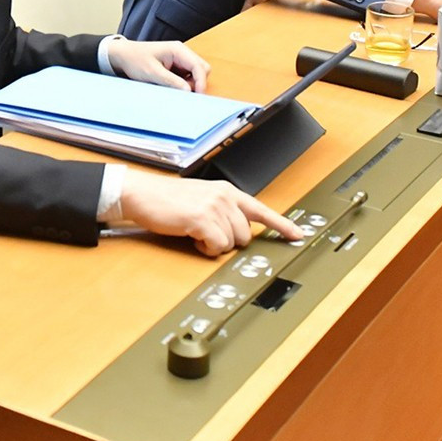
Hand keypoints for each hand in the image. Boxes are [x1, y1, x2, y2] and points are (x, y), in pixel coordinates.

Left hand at [106, 38, 208, 92]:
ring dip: (189, 84)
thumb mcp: (152, 72)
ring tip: (171, 88)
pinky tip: (170, 86)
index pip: (199, 66)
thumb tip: (189, 91)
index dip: (201, 82)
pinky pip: (187, 77)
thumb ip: (171, 81)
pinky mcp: (176, 67)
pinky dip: (183, 84)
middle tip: (182, 93)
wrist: (123, 56)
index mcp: (178, 50)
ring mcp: (179, 60)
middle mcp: (181, 53)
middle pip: (201, 69)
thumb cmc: (135, 60)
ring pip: (195, 74)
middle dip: (197, 83)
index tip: (198, 96)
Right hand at [116, 170, 298, 256]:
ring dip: (213, 244)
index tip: (298, 235)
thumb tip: (238, 232)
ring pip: (231, 244)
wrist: (144, 194)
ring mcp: (215, 207)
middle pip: (245, 236)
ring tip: (195, 231)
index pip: (261, 210)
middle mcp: (225, 197)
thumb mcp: (202, 199)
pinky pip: (217, 247)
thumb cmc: (168, 200)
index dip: (282, 225)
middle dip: (227, 240)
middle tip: (205, 232)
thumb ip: (223, 211)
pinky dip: (204, 248)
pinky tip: (192, 236)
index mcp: (227, 191)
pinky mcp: (203, 219)